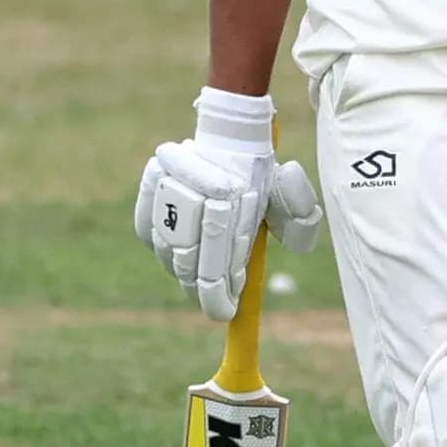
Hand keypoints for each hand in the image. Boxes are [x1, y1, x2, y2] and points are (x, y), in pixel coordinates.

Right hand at [132, 89, 319, 321]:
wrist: (232, 134)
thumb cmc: (265, 175)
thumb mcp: (292, 199)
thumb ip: (298, 226)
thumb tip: (265, 263)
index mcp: (232, 198)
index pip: (217, 262)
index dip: (218, 295)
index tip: (226, 312)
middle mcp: (196, 191)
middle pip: (189, 262)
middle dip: (201, 290)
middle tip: (215, 302)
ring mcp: (169, 185)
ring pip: (167, 249)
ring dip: (182, 271)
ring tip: (199, 280)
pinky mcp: (150, 183)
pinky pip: (147, 232)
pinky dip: (162, 250)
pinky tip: (178, 257)